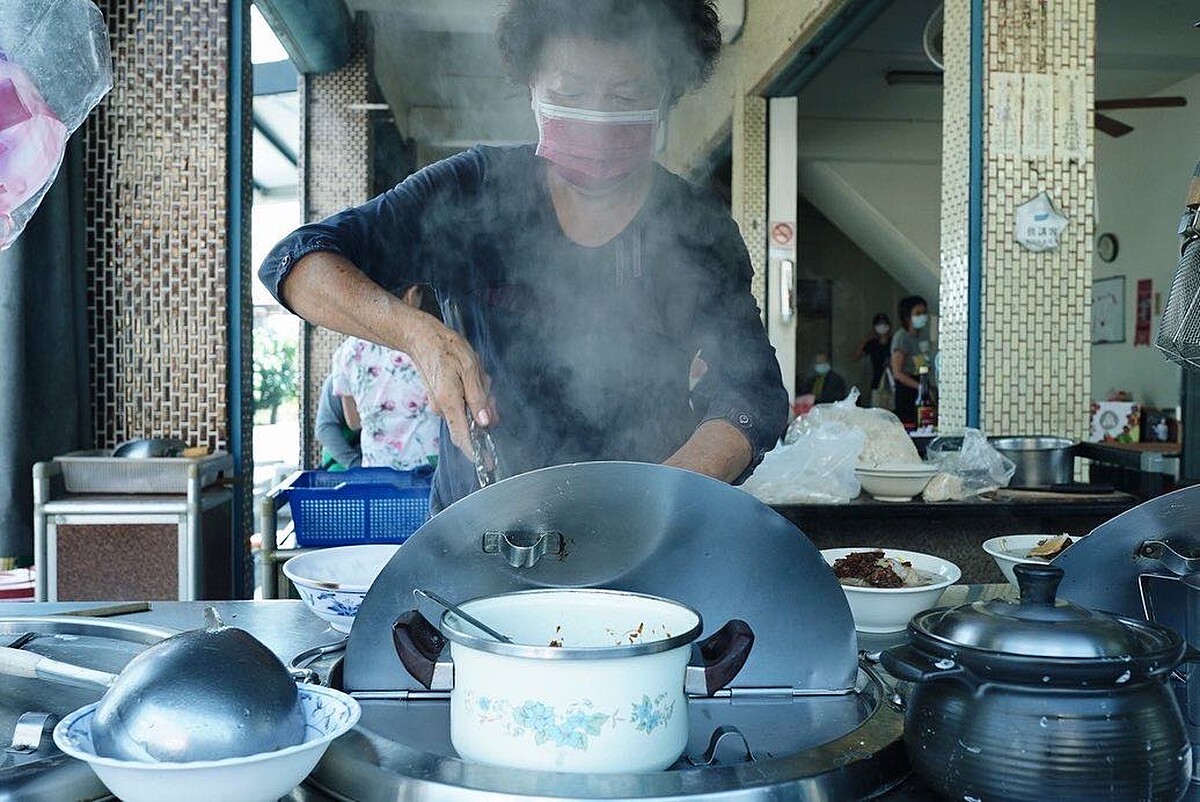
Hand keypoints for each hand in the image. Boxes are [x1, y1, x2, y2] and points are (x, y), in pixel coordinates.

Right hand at [407, 317, 497, 457]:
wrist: (421, 338)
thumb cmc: (446, 349)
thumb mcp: (470, 368)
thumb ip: (478, 397)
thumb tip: (484, 422)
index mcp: (449, 402)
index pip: (463, 437)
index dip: (477, 452)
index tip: (488, 463)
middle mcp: (443, 408)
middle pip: (472, 422)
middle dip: (486, 409)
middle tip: (487, 387)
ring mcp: (441, 404)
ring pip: (470, 410)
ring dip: (480, 396)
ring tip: (476, 374)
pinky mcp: (442, 399)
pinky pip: (463, 403)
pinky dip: (472, 392)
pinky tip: (470, 375)